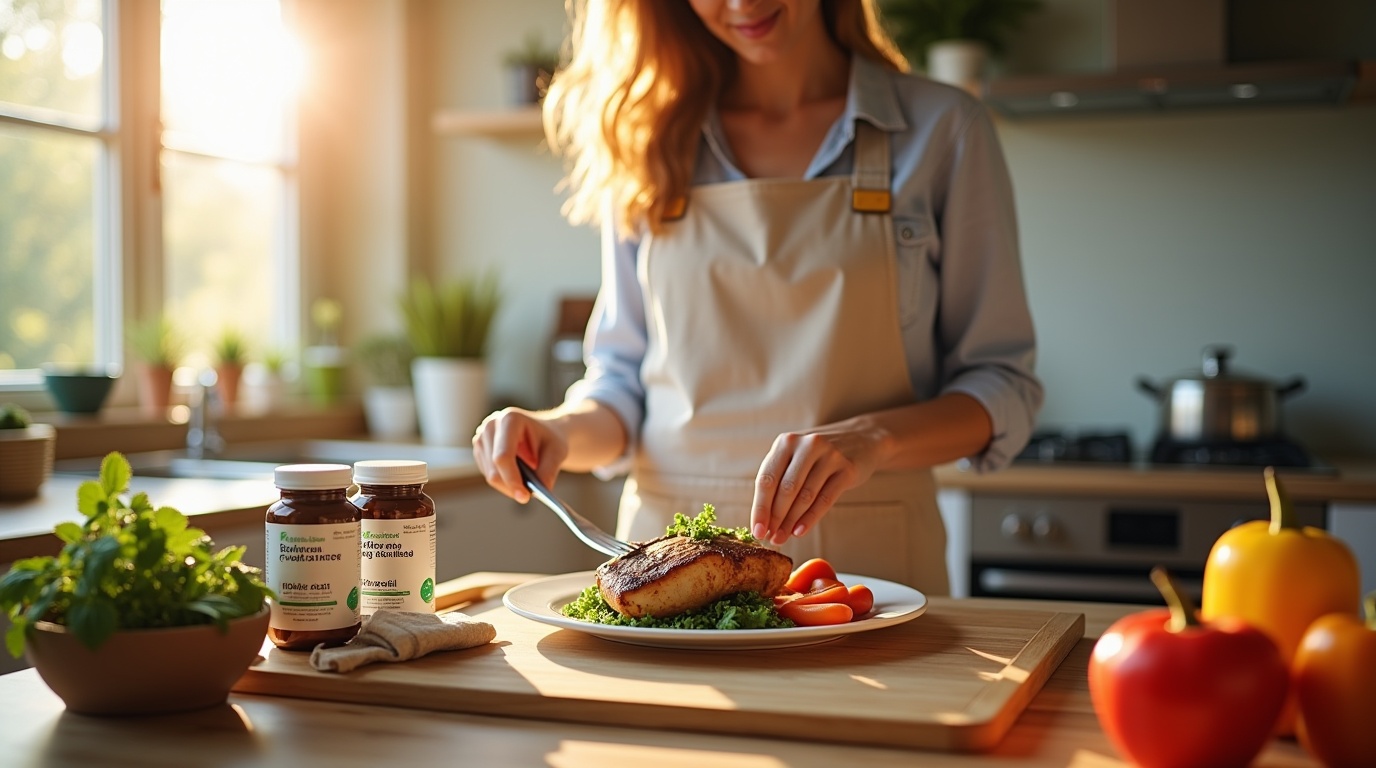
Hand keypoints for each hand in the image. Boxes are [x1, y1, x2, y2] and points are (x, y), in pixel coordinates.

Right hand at [471, 407, 568, 502]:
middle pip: (494, 468)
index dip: (512, 478)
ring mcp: (482, 437)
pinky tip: (517, 477)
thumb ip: (549, 471)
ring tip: (526, 484)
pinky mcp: (480, 449)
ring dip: (508, 486)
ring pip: (490, 474)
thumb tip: (540, 489)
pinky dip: (503, 482)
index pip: (503, 456)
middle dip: (511, 486)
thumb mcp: (558, 452)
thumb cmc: (550, 439)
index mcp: (510, 419)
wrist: (544, 433)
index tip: (524, 496)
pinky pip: (488, 474)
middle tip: (527, 497)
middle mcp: (491, 425)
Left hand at [750, 416, 889, 544]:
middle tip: (771, 538)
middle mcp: (807, 445)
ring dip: (791, 522)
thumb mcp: (796, 458)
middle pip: (785, 489)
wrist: (862, 439)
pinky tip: (800, 531)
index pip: (766, 479)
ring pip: (805, 496)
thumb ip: (779, 482)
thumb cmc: (819, 456)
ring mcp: (829, 455)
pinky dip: (810, 518)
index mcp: (786, 442)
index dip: (760, 508)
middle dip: (775, 518)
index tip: (756, 530)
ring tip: (783, 537)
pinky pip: (825, 499)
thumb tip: (764, 522)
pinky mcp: (847, 469)